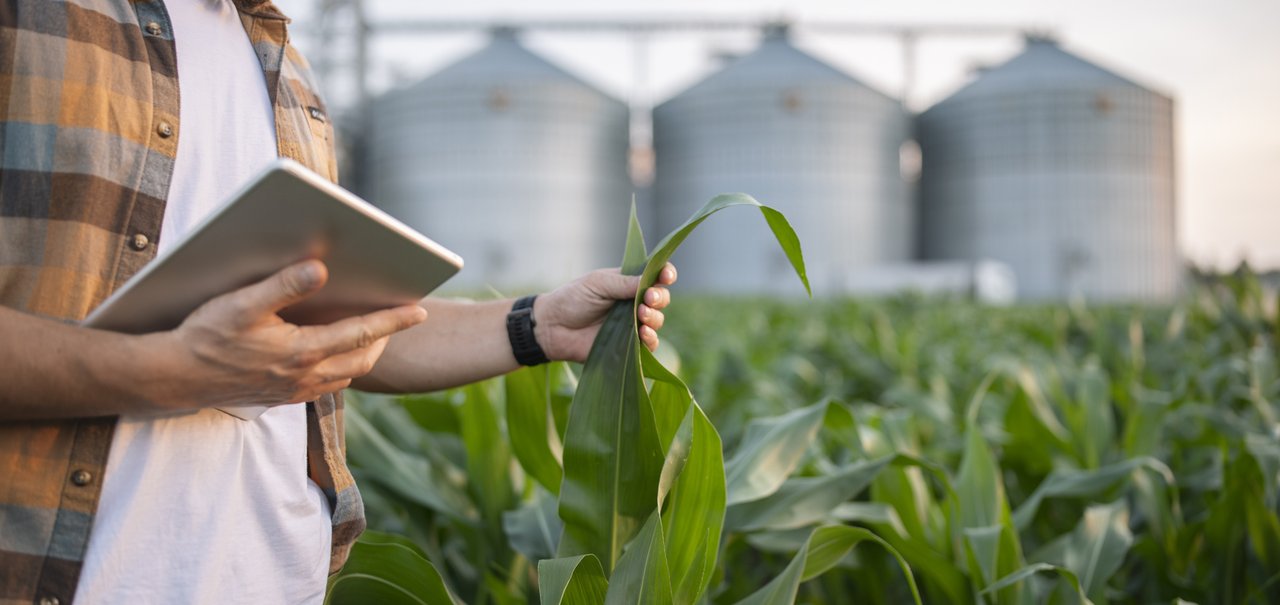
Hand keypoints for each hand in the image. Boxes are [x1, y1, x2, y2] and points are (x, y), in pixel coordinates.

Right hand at [147, 260, 427, 410]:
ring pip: (347, 375)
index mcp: (302, 353)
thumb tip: (321, 268)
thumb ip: (283, 285)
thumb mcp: (242, 303)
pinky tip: (333, 350)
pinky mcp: (283, 397)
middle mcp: (305, 377)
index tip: (420, 311)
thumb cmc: (206, 337)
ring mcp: (295, 391)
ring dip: (363, 354)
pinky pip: (327, 385)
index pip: (361, 333)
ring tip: (371, 331)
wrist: (175, 377)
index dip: (393, 321)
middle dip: (384, 338)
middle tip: (398, 317)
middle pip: (362, 358)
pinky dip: (340, 367)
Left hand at [533, 263, 676, 362]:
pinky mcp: (628, 345)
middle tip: (648, 298)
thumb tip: (651, 281)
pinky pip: (649, 344)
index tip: (666, 276)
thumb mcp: (598, 284)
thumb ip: (625, 283)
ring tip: (641, 316)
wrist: (553, 327)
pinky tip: (643, 333)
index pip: (655, 276)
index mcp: (628, 282)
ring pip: (658, 321)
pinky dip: (651, 339)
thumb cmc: (572, 299)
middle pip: (661, 298)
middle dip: (659, 297)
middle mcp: (634, 302)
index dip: (666, 274)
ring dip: (655, 317)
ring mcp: (632, 324)